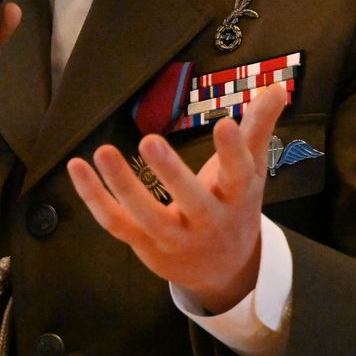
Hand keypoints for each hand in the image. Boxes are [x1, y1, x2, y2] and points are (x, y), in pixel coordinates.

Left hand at [67, 83, 288, 314]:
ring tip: (102, 151)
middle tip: (150, 140)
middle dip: (171, 174)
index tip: (226, 123)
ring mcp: (174, 237)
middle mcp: (208, 222)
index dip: (232, 152)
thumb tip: (278, 86)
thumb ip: (259, 127)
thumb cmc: (234, 206)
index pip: (239, 175)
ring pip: (146, 216)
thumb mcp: (251, 169)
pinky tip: (76, 167)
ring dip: (122, 185)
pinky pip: (115, 222)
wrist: (223, 270)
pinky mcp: (144, 244)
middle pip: (192, 202)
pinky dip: (93, 197)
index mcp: (237, 198)